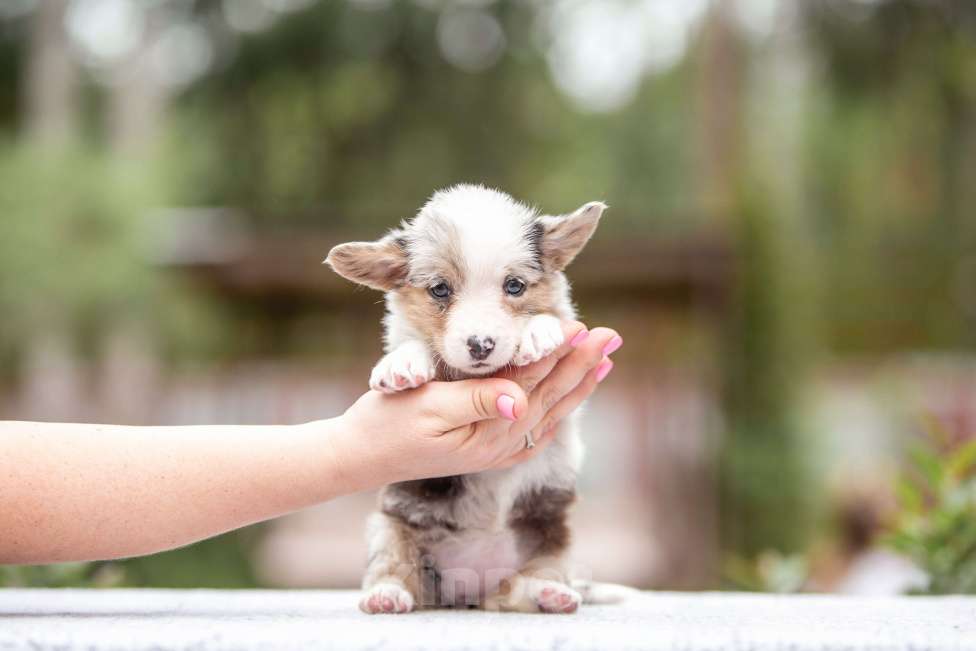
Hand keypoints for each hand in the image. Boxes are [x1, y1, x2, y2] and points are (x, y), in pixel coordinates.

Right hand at [328, 321, 620, 489]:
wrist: (360, 456)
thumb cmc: (387, 424)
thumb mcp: (428, 408)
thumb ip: (477, 402)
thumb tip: (522, 402)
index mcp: (488, 431)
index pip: (532, 382)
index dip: (557, 352)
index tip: (581, 327)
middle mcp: (500, 444)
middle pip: (550, 396)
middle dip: (582, 365)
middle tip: (612, 336)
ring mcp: (496, 449)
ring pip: (548, 411)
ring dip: (578, 385)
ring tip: (604, 361)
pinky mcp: (487, 448)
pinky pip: (534, 426)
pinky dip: (555, 407)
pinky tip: (568, 399)